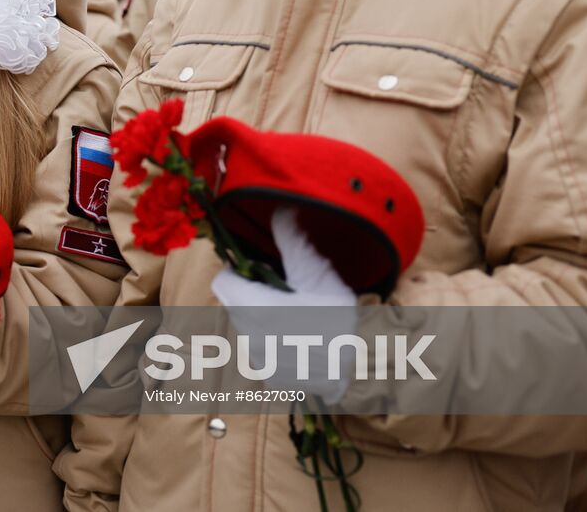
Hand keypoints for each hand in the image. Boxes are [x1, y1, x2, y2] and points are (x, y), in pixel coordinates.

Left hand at [211, 206, 356, 400]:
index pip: (223, 282)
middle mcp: (249, 337)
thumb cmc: (338, 313)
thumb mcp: (315, 271)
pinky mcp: (271, 377)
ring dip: (260, 317)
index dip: (237, 270)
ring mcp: (260, 360)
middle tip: (281, 288)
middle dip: (249, 292)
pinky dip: (272, 342)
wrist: (362, 361)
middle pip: (234, 304)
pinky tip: (298, 337)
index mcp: (253, 308)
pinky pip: (261, 352)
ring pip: (246, 328)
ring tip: (293, 312)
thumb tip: (281, 208)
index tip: (257, 267)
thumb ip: (290, 239)